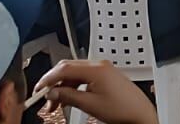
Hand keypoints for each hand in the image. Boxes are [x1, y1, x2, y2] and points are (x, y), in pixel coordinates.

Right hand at [35, 60, 157, 123]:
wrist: (140, 114)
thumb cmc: (122, 109)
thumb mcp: (89, 104)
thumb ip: (68, 96)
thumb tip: (52, 93)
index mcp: (96, 69)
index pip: (64, 68)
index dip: (48, 79)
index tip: (38, 90)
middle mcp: (100, 65)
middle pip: (68, 68)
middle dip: (54, 83)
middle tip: (45, 99)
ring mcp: (104, 70)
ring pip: (75, 73)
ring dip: (63, 87)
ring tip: (56, 105)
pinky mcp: (106, 76)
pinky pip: (84, 77)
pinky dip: (73, 87)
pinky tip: (69, 99)